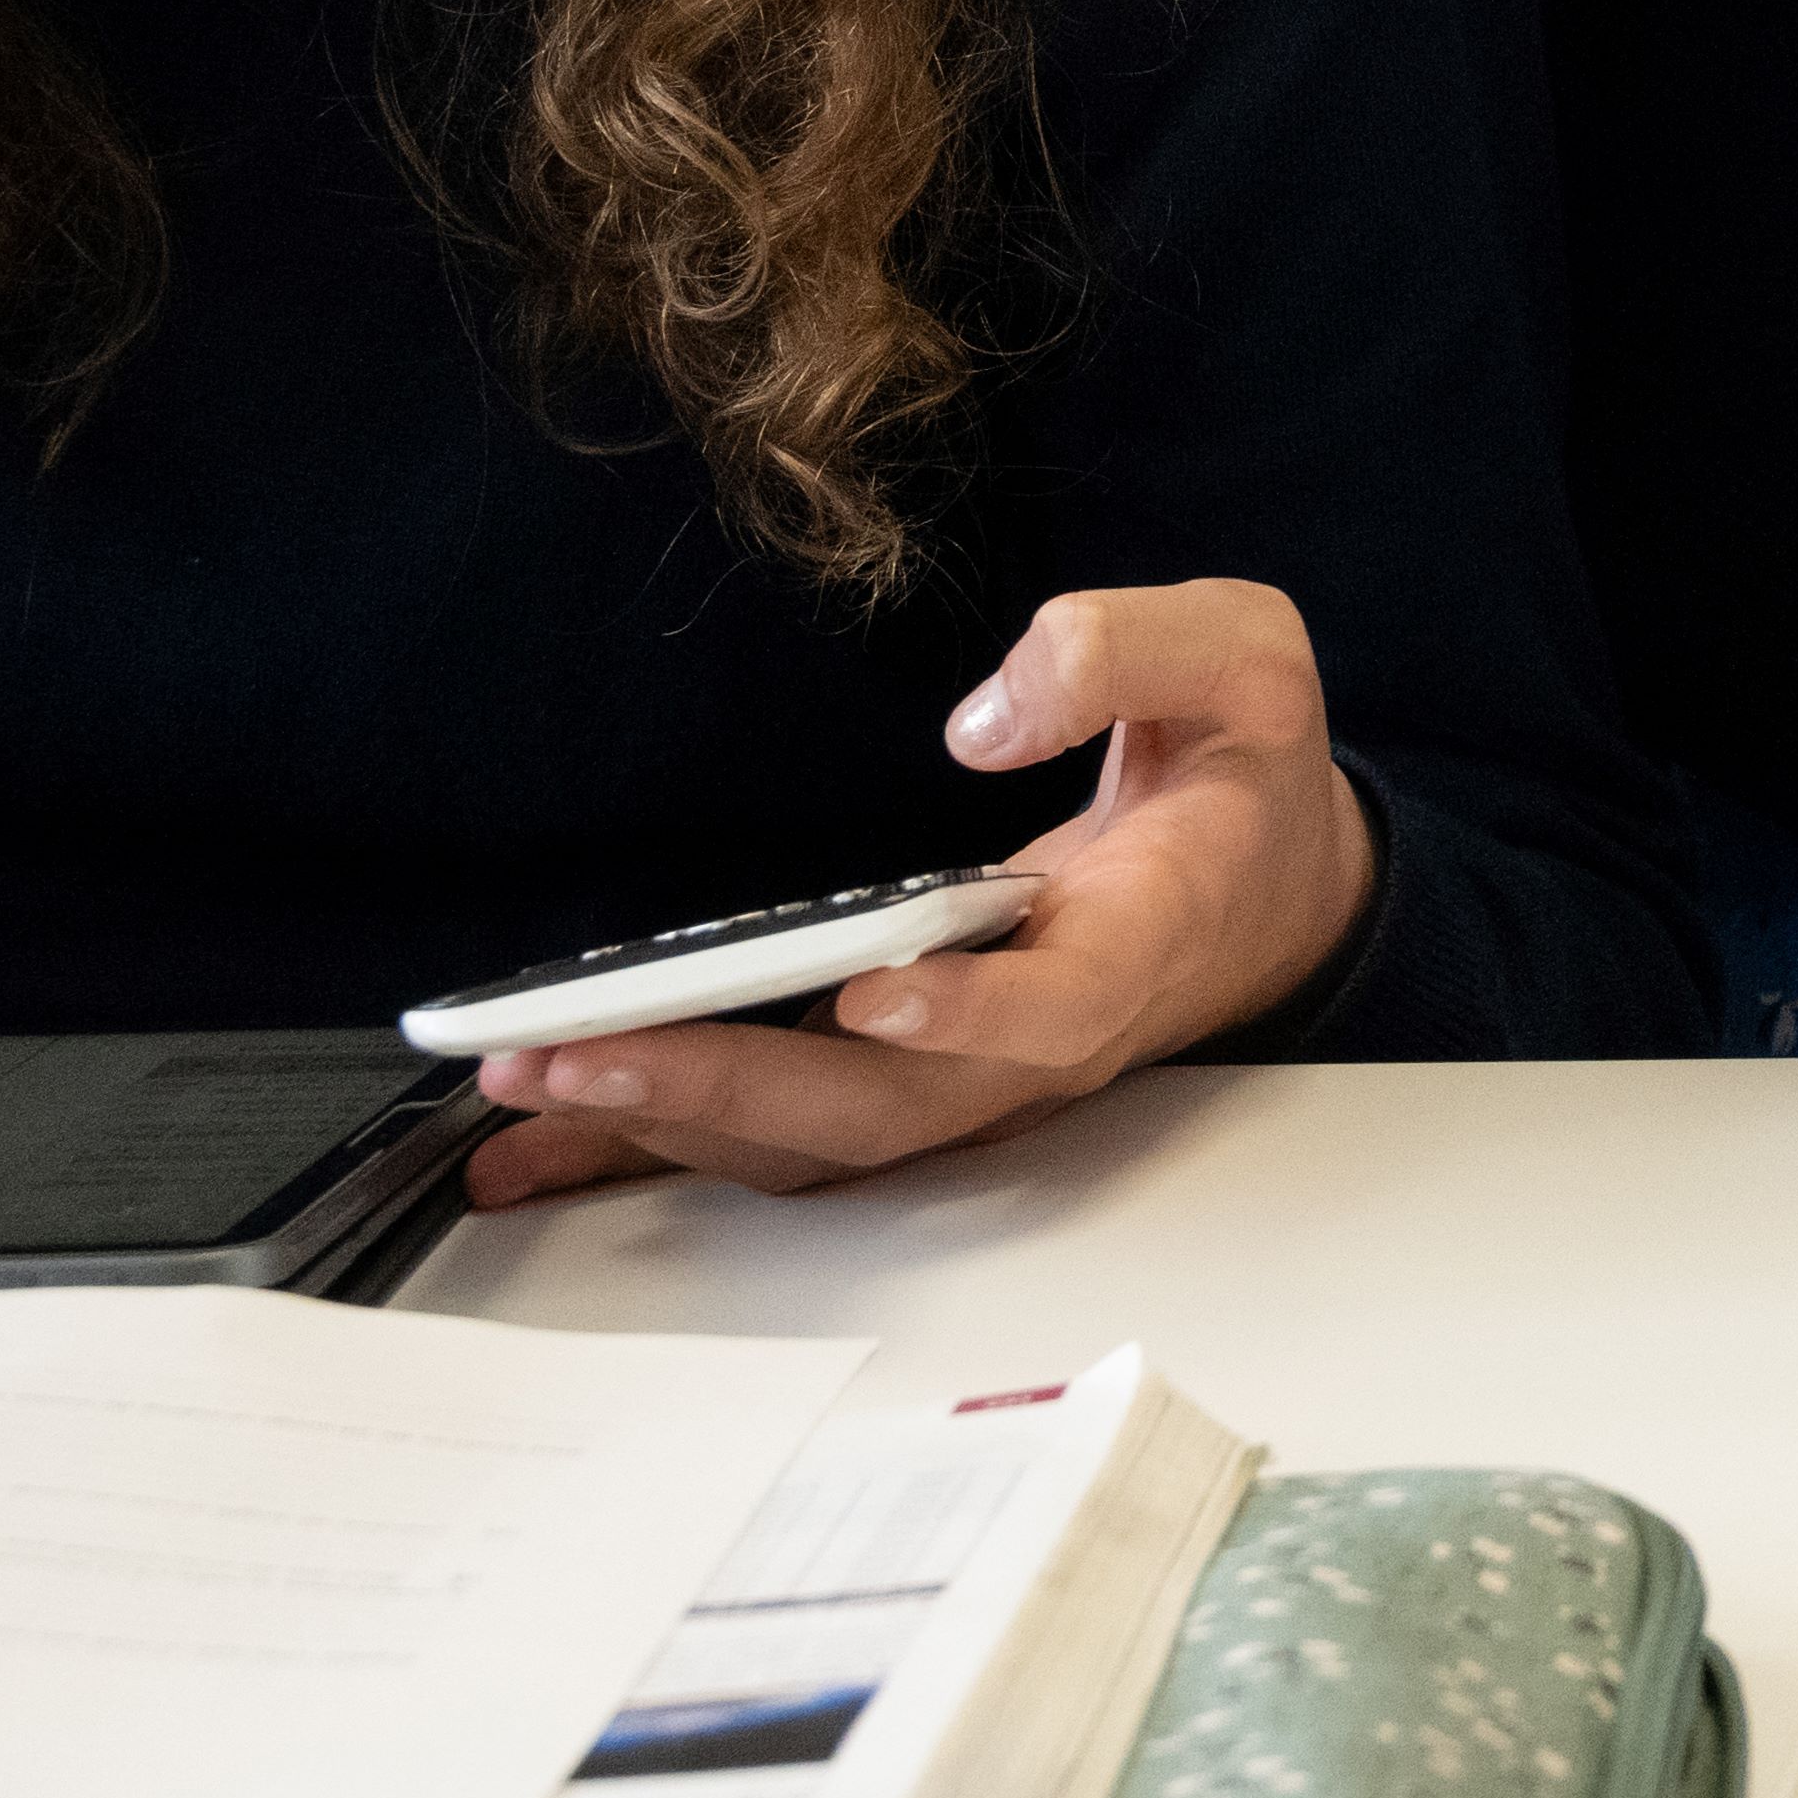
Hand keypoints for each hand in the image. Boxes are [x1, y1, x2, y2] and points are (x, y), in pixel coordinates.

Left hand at [463, 583, 1380, 1209]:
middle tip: (578, 1053)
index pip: (1058, 1006)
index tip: (872, 994)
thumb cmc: (1244, 772)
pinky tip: (532, 1145)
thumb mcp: (1245, 658)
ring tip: (526, 1081)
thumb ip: (1129, 651)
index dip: (968, 1014)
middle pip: (889, 1109)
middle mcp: (1049, 1037)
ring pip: (822, 1144)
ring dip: (670, 1123)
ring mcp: (973, 1076)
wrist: (1271, 888)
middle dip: (727, 1088)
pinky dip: (652, 1146)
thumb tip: (985, 715)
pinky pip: (779, 1137)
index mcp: (1144, 935)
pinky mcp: (911, 1078)